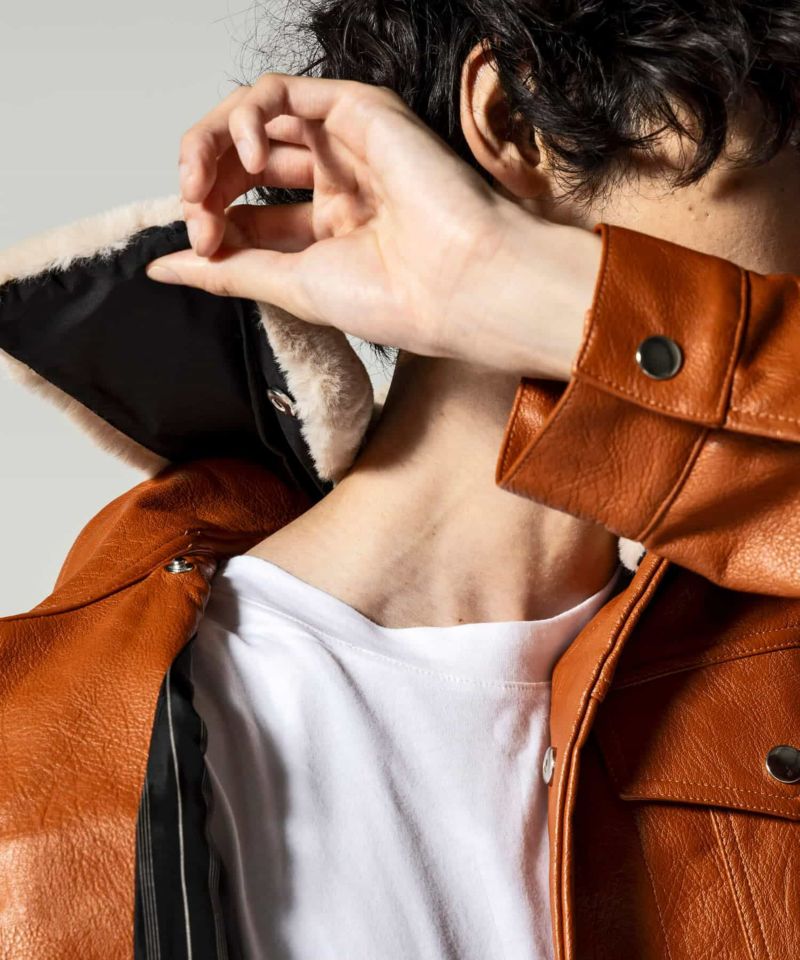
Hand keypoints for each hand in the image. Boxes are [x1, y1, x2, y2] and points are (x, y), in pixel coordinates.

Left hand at [146, 73, 600, 378]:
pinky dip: (246, 114)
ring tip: (202, 185)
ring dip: (212, 146)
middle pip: (243, 159)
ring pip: (254, 116)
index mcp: (326, 228)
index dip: (210, 221)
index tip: (199, 250)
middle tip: (195, 216)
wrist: (457, 287)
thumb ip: (225, 270)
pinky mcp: (357, 109)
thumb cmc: (397, 298)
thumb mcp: (289, 286)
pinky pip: (281, 91)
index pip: (246, 208)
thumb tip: (162, 270)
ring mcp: (347, 144)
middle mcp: (335, 182)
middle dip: (204, 183)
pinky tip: (242, 154)